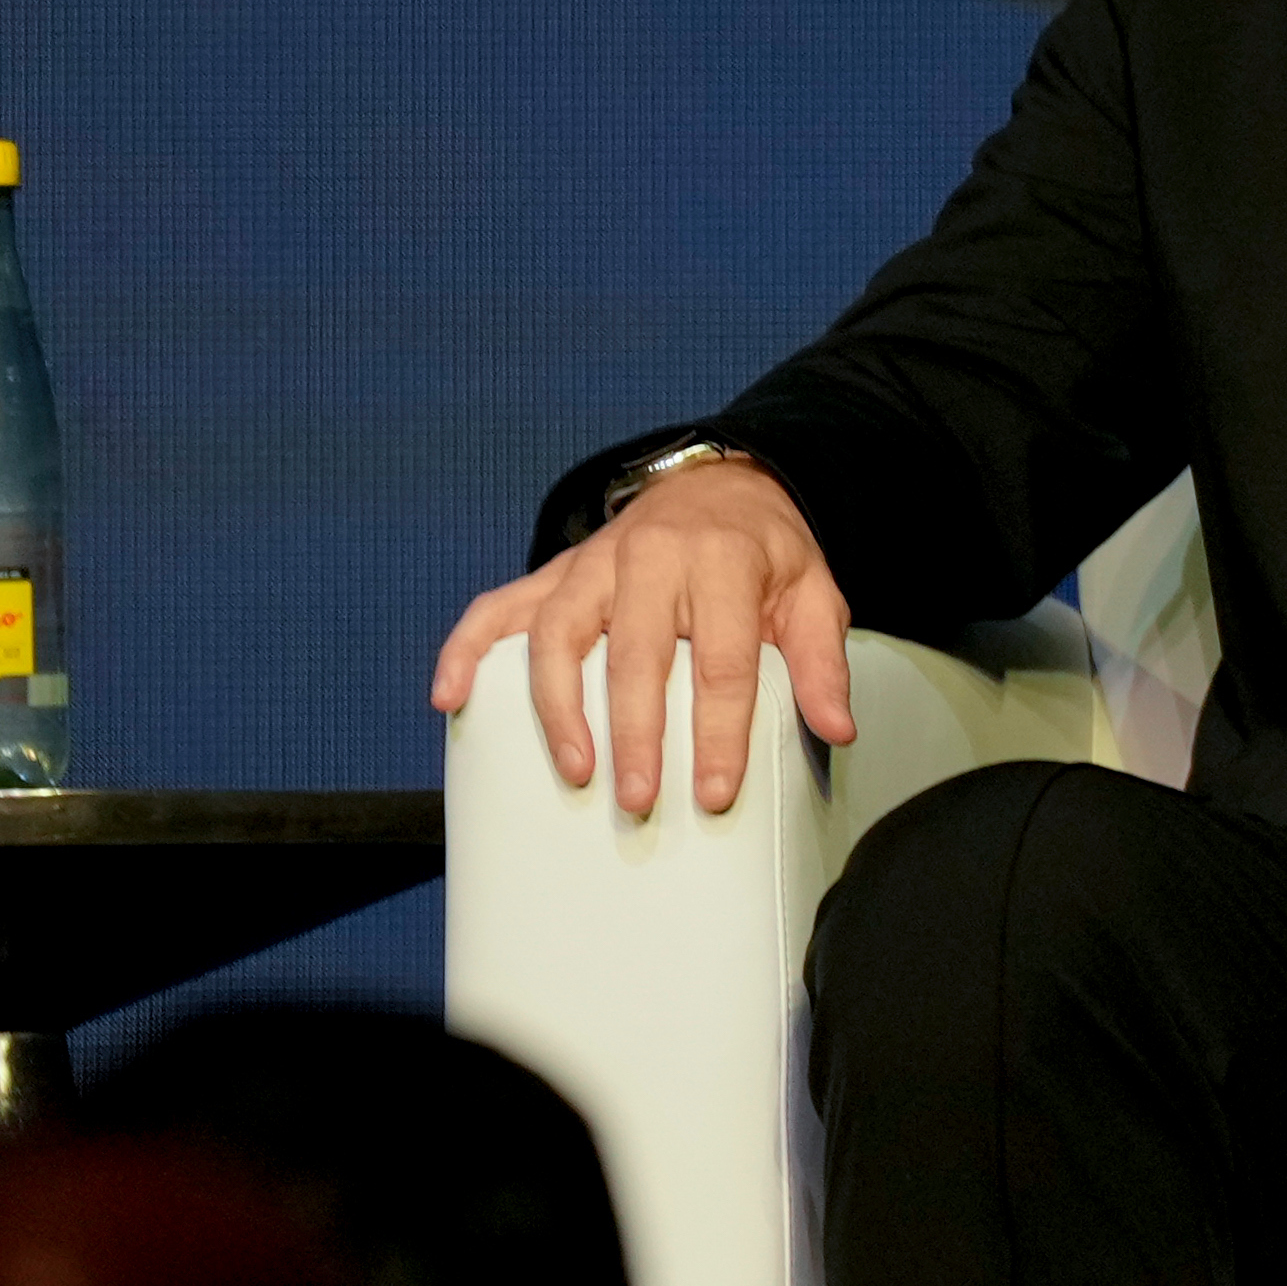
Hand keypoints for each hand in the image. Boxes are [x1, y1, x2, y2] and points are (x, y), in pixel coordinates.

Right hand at [428, 454, 855, 815]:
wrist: (719, 484)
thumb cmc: (766, 554)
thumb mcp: (814, 594)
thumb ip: (821, 661)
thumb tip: (837, 729)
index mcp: (724, 562)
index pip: (722, 659)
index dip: (718, 731)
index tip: (714, 792)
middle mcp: (652, 557)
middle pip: (638, 654)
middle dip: (635, 733)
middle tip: (638, 801)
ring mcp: (594, 562)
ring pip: (559, 633)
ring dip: (559, 707)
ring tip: (574, 770)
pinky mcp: (557, 571)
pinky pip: (499, 607)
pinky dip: (465, 649)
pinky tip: (450, 699)